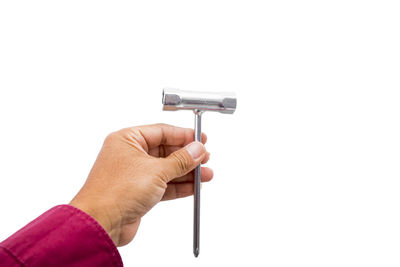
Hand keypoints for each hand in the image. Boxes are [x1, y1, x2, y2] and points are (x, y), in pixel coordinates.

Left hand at [69, 124, 211, 245]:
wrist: (100, 223)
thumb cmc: (115, 192)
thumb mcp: (156, 171)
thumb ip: (180, 160)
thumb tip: (196, 150)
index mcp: (127, 139)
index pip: (161, 131)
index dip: (183, 135)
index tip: (201, 139)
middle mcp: (129, 154)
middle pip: (165, 150)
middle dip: (187, 156)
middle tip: (204, 158)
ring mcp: (133, 174)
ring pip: (166, 169)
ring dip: (186, 172)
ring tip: (205, 174)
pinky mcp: (137, 192)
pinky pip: (163, 185)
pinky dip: (178, 186)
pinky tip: (193, 186)